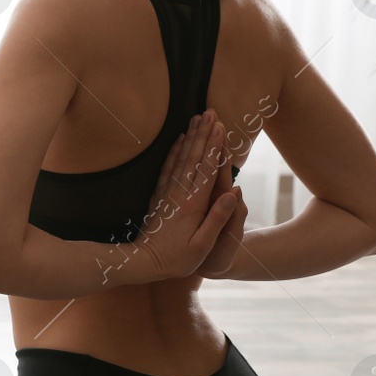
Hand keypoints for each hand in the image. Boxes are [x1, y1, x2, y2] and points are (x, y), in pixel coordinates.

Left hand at [134, 110, 240, 280]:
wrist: (142, 263)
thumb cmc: (176, 259)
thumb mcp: (202, 246)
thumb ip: (217, 219)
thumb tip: (233, 194)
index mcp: (193, 205)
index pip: (207, 170)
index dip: (215, 147)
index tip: (221, 127)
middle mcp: (179, 194)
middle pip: (194, 158)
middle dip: (203, 134)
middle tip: (210, 112)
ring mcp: (167, 193)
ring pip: (181, 159)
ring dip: (190, 137)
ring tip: (197, 118)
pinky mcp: (159, 196)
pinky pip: (167, 168)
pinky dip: (174, 152)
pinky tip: (179, 140)